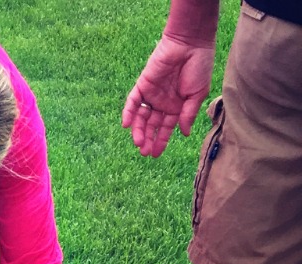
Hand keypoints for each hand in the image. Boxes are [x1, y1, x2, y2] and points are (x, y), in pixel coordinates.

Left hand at [122, 34, 215, 156]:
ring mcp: (152, 94)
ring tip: (138, 143)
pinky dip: (128, 112)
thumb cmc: (199, 67)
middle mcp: (163, 102)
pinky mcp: (143, 85)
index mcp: (177, 106)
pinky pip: (133, 101)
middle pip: (152, 125)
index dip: (161, 140)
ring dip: (138, 130)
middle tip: (145, 153)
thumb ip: (188, 113)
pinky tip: (126, 125)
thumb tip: (184, 133)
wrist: (190, 45)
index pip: (166, 127)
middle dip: (148, 139)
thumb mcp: (197, 94)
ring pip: (141, 116)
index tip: (156, 154)